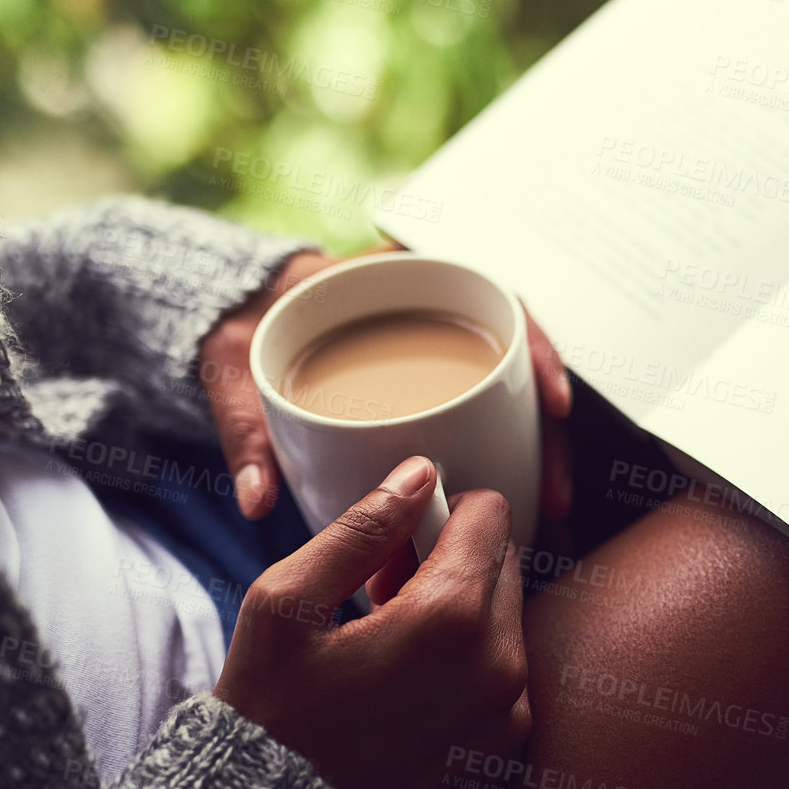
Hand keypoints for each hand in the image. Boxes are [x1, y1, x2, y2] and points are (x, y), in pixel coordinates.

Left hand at [200, 246, 574, 521]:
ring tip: (546, 509)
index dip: (535, 350)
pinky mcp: (440, 388)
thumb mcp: (236, 372)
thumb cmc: (240, 331)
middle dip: (546, 431)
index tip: (556, 403)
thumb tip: (257, 498)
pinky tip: (519, 499)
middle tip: (553, 491)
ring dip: (536, 450)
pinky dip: (509, 453)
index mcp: (399, 279)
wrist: (233, 320)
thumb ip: (247, 430)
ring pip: (511, 396)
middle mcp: (433, 311)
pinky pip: (491, 414)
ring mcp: (443, 352)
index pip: (493, 299)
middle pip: (517, 363)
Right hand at [213, 457, 530, 788]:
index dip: (438, 514)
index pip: (492, 514)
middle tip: (380, 594)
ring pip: (506, 617)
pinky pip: (504, 672)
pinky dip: (468, 664)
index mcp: (451, 619)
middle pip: (503, 563)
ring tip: (387, 643)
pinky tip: (406, 685)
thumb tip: (420, 472)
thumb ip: (361, 526)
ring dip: (460, 614)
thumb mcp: (284, 603)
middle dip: (450, 561)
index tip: (391, 549)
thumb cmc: (265, 714)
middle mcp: (500, 666)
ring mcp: (510, 715)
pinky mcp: (506, 750)